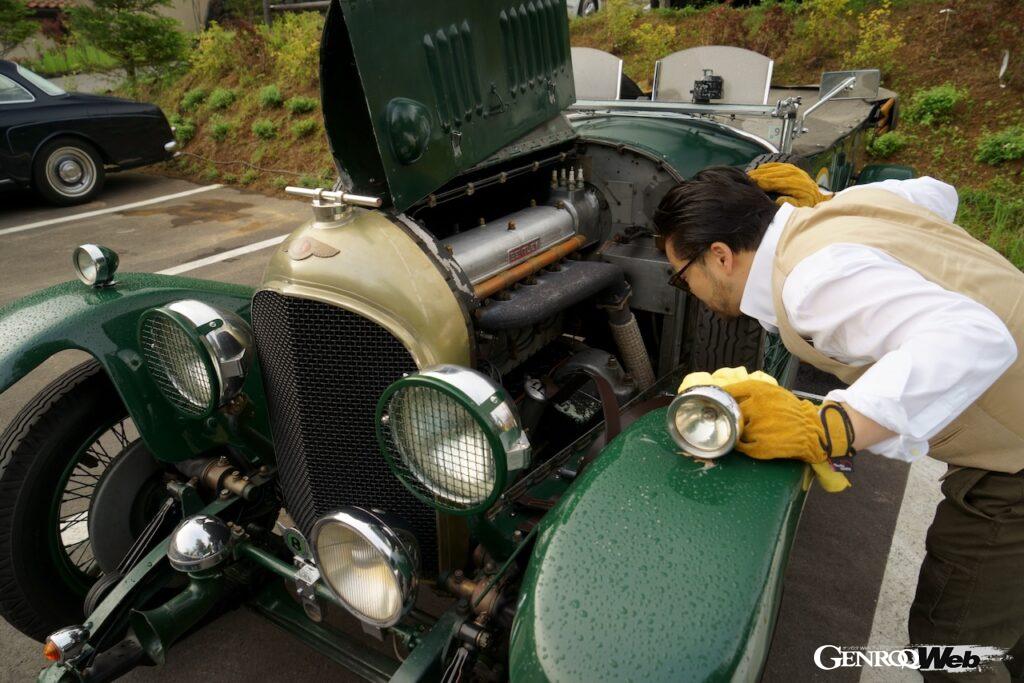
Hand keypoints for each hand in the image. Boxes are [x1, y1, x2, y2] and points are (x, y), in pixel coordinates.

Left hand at [721, 380, 853, 464]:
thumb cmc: (790, 409)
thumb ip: (752, 392)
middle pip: (731, 412)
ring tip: (743, 431)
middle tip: (728, 419)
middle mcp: (757, 407)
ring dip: (737, 431)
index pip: (730, 391)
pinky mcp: (761, 446)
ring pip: (736, 429)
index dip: (720, 397)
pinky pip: (741, 446)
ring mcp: (758, 428)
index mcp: (760, 391)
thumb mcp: (773, 391)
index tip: (714, 400)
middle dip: (730, 416)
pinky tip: (747, 442)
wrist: (811, 429)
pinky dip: (741, 445)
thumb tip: (725, 393)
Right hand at [746, 162, 830, 207]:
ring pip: (774, 168)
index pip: (777, 181)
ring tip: (749, 175)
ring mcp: (793, 169)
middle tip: (747, 179)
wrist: (816, 197)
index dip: (764, 182)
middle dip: (759, 175)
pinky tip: (758, 169)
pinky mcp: (791, 167)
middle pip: (773, 173)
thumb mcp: (801, 207)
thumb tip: (779, 200)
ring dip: (761, 171)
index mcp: (797, 184)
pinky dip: (767, 166)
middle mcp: (795, 174)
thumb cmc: (806, 205)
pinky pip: (777, 164)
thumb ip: (791, 204)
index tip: (754, 184)